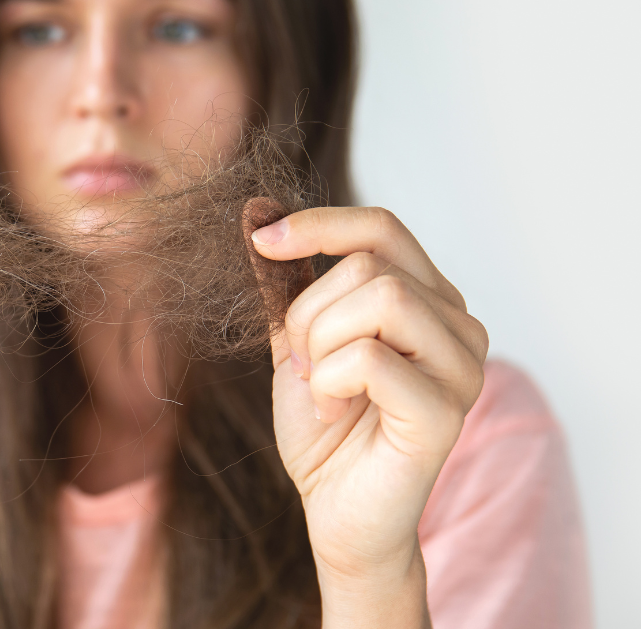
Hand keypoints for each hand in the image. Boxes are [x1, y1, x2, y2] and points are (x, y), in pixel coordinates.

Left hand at [248, 206, 487, 628]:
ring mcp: (462, 367)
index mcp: (429, 299)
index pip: (383, 228)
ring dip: (322, 344)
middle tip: (303, 364)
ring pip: (380, 299)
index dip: (318, 224)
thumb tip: (257, 212)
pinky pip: (370, 358)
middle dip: (309, 312)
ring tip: (322, 388)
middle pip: (370, 264)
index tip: (262, 241)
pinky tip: (333, 412)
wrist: (336, 508)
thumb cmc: (324, 426)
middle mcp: (458, 325)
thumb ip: (289, 283)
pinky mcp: (445, 411)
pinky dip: (329, 383)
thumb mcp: (297, 341)